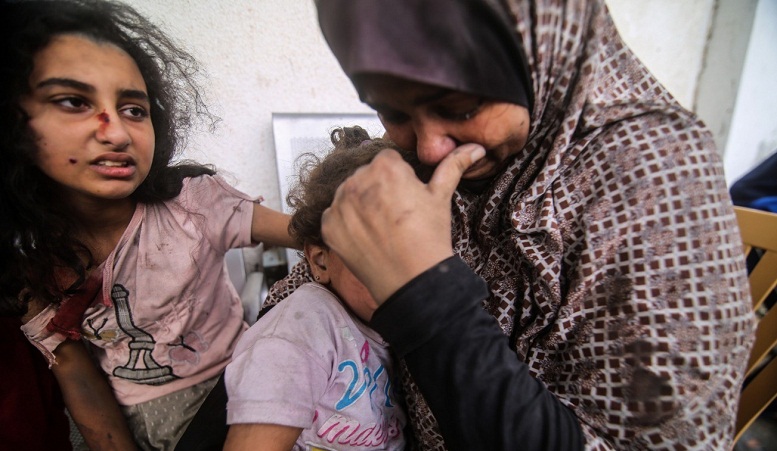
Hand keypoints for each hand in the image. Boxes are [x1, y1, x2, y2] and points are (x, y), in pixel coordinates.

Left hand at [321, 143, 484, 310]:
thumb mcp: (441, 197)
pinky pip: (335, 216)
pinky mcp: (328, 226)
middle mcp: (357, 180)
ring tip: (382, 227)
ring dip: (360, 205)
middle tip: (396, 215)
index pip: (387, 160)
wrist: (411, 281)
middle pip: (366, 175)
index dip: (399, 179)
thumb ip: (453, 165)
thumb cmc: (429, 237)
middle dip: (378, 190)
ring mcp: (339, 204)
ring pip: (349, 194)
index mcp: (385, 166)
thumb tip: (476, 147)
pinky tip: (366, 237)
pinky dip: (347, 225)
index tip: (406, 198)